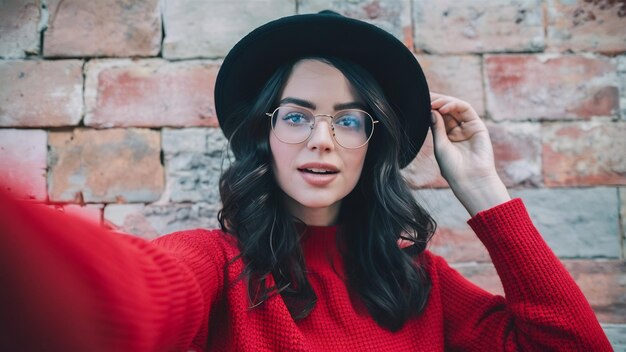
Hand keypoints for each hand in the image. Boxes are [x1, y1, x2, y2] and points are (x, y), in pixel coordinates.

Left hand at [430, 92, 509, 215]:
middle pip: (446, 110)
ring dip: (443, 102)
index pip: (437, 117)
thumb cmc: (453, 168)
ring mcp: (468, 127)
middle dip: (435, 102)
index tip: (417, 101)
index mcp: (446, 136)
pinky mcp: (477, 126)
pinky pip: (466, 109)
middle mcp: (457, 130)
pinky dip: (454, 105)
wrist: (471, 180)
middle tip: (424, 97)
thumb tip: (431, 110)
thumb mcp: (440, 145)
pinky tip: (443, 108)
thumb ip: (437, 127)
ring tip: (433, 103)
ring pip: (455, 107)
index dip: (429, 108)